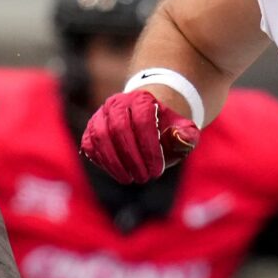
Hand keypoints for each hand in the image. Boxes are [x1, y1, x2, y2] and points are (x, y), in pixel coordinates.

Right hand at [80, 89, 198, 184]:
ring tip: (129, 179)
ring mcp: (100, 116)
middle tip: (143, 178)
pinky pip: (90, 145)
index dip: (149, 148)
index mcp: (142, 99)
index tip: (157, 171)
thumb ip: (187, 135)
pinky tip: (117, 172)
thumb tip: (179, 137)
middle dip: (131, 157)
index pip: (142, 121)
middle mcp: (117, 103)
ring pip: (100, 137)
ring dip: (114, 162)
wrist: (147, 120)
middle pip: (119, 128)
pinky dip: (101, 161)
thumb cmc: (166, 129)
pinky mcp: (90, 130)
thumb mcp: (184, 131)